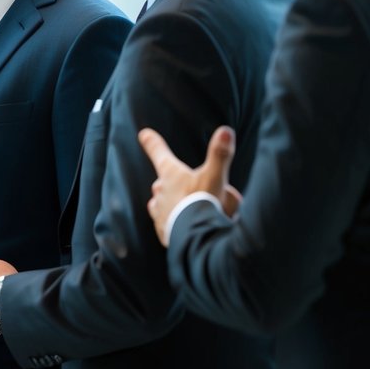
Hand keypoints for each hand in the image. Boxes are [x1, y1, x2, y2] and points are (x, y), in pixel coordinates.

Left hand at [138, 126, 239, 246]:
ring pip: (164, 201)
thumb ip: (220, 154)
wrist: (195, 237)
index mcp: (170, 174)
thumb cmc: (203, 203)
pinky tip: (189, 226)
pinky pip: (166, 221)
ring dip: (176, 203)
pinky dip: (175, 221)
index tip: (144, 134)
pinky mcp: (162, 229)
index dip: (152, 142)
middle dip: (178, 183)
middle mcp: (160, 190)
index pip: (159, 152)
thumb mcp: (214, 177)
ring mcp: (159, 210)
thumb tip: (225, 131)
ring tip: (196, 210)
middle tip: (202, 192)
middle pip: (165, 181)